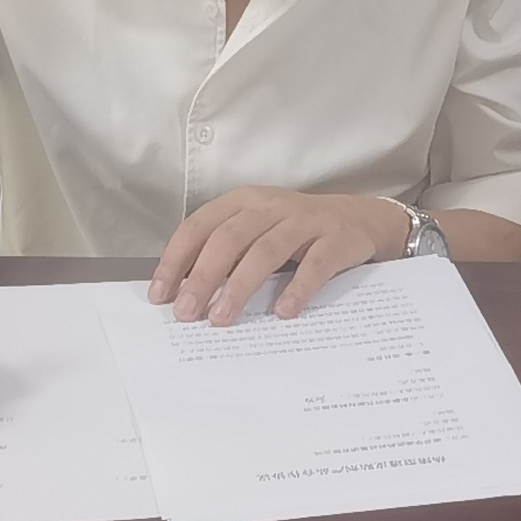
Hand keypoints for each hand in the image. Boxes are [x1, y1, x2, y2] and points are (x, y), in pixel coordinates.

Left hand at [150, 188, 411, 324]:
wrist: (359, 219)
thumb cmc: (295, 232)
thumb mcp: (256, 231)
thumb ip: (224, 254)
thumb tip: (181, 293)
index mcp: (243, 202)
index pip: (199, 226)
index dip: (177, 260)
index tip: (161, 295)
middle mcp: (270, 206)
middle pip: (229, 239)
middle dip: (203, 277)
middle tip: (187, 313)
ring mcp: (305, 221)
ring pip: (266, 250)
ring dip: (240, 286)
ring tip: (222, 318)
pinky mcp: (335, 239)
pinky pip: (315, 265)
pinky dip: (298, 288)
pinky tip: (283, 312)